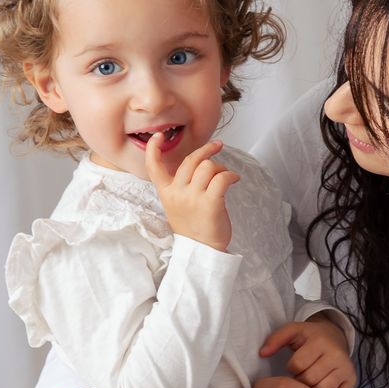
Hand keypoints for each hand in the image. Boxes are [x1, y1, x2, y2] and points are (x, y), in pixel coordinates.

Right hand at [145, 136, 239, 251]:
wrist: (202, 250)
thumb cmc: (193, 227)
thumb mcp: (177, 205)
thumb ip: (181, 186)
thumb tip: (198, 164)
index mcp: (166, 193)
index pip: (153, 167)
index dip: (154, 149)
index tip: (159, 136)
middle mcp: (177, 193)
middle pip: (191, 160)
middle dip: (207, 150)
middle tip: (217, 146)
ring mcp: (193, 198)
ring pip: (208, 166)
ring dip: (221, 168)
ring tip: (226, 176)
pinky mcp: (210, 203)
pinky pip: (222, 178)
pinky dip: (231, 175)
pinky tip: (235, 179)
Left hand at [260, 316, 356, 387]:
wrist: (336, 338)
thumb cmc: (309, 338)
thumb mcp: (292, 332)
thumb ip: (275, 339)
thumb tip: (262, 353)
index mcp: (321, 341)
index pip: (297, 365)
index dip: (291, 368)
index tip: (293, 366)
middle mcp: (337, 355)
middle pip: (309, 380)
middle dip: (300, 381)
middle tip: (299, 377)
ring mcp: (346, 369)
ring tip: (308, 384)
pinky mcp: (352, 381)